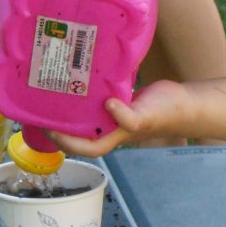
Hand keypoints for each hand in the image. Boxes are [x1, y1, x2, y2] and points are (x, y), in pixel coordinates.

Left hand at [45, 80, 188, 156]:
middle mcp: (109, 129)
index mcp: (113, 137)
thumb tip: (109, 107)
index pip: (83, 147)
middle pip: (78, 134)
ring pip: (85, 117)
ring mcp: (112, 116)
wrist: (184, 101)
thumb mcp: (146, 116)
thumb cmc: (166, 111)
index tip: (48, 128)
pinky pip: (95, 101)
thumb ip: (129, 117)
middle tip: (40, 109)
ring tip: (51, 94)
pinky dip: (84, 94)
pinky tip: (75, 79)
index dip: (64, 142)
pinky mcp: (116, 101)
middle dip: (59, 126)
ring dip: (69, 110)